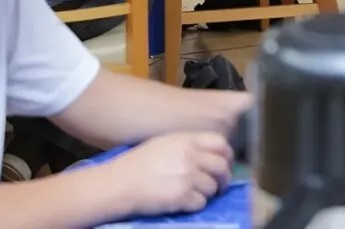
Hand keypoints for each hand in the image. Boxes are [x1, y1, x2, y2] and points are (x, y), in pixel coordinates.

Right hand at [107, 131, 232, 216]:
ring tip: (198, 194)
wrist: (118, 184)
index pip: (220, 143)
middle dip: (224, 178)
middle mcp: (190, 156)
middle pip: (222, 166)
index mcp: (186, 140)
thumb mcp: (164, 143)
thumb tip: (210, 153)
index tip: (225, 163)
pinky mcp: (181, 197)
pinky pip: (201, 203)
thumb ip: (188, 145)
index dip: (227, 154)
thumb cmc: (137, 164)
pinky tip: (186, 202)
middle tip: (219, 184)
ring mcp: (187, 177)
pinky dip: (196, 205)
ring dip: (209, 193)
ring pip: (213, 186)